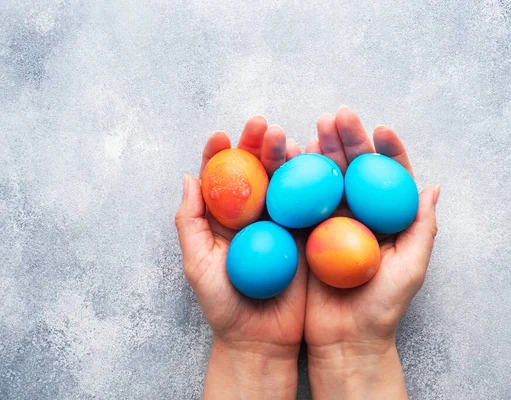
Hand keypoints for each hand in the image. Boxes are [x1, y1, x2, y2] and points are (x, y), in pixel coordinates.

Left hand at [175, 116, 305, 399]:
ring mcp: (282, 223)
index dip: (219, 154)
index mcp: (224, 219)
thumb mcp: (197, 265)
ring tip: (286, 139)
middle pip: (255, 172)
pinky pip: (309, 205)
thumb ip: (190, 223)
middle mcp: (254, 215)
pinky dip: (312, 183)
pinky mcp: (306, 236)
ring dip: (285, 157)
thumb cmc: (224, 306)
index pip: (220, 178)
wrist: (262, 340)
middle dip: (257, 145)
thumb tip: (189, 178)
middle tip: (262, 125)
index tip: (221, 135)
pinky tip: (313, 162)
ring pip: (284, 182)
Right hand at [304, 106, 440, 399]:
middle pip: (354, 170)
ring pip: (325, 178)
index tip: (381, 129)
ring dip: (321, 151)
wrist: (344, 340)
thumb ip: (422, 229)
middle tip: (339, 116)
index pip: (389, 177)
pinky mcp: (304, 233)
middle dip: (348, 140)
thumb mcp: (411, 269)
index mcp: (386, 219)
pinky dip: (294, 178)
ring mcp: (330, 222)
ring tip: (315, 128)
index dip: (387, 150)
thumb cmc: (382, 309)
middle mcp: (358, 215)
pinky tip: (291, 156)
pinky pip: (299, 200)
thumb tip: (433, 187)